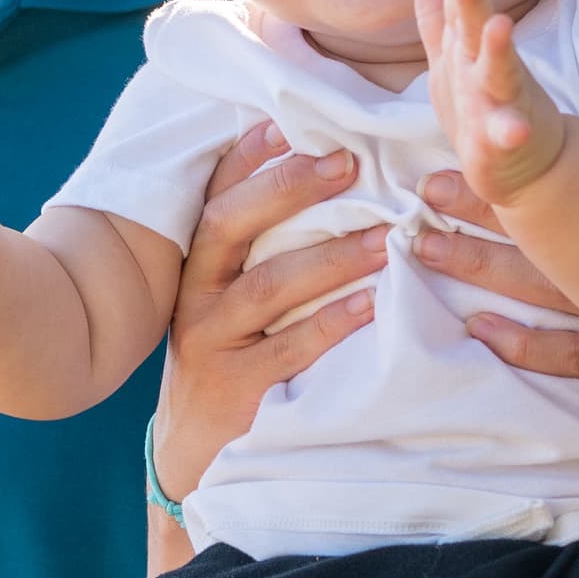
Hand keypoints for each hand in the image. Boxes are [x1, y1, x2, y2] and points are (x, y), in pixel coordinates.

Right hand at [152, 124, 384, 497]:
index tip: (289, 123)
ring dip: (330, 257)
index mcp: (197, 265)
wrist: (192, 454)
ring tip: (385, 236)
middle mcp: (197, 296)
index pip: (216, 195)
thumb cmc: (229, 357)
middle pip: (232, 226)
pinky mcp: (237, 390)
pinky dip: (331, 324)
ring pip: (267, 286)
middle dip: (289, 189)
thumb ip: (261, 246)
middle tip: (348, 163)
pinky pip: (288, 350)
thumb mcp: (229, 298)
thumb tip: (315, 172)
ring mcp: (212, 343)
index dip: (248, 158)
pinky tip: (372, 305)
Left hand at [413, 0, 567, 205]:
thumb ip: (439, 19)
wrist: (527, 164)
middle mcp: (486, 68)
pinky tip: (512, 130)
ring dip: (498, 47)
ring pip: (498, 70)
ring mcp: (499, 102)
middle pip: (475, 26)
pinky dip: (509, 130)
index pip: (462, 3)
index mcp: (469, 49)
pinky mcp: (503, 141)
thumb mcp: (453, 60)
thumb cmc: (484, 106)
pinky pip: (505, 134)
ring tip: (499, 25)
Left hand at [415, 171, 578, 453]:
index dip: (498, 188)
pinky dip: (532, 346)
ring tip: (428, 251)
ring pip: (547, 288)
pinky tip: (485, 336)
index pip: (558, 205)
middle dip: (477, 217)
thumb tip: (569, 194)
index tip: (445, 169)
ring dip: (484, 271)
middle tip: (420, 195)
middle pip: (538, 238)